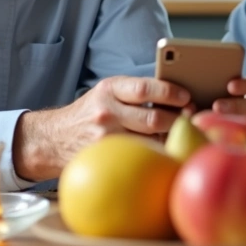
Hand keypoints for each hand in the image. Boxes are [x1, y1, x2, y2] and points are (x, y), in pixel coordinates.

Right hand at [12, 76, 190, 180]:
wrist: (53, 138)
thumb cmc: (89, 113)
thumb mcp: (106, 93)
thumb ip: (134, 93)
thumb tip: (176, 97)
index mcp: (109, 90)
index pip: (145, 88)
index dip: (171, 92)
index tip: (186, 96)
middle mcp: (106, 112)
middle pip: (153, 117)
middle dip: (179, 118)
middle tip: (192, 118)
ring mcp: (106, 137)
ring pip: (151, 139)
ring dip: (172, 137)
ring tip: (184, 134)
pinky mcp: (106, 157)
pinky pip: (140, 154)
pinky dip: (156, 152)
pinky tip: (166, 150)